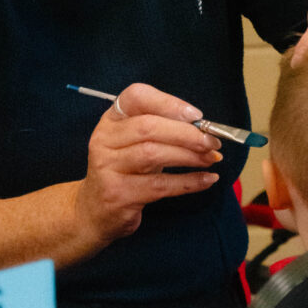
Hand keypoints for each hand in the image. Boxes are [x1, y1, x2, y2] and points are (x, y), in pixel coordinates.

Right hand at [75, 83, 221, 247]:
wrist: (94, 211)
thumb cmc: (125, 170)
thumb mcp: (135, 143)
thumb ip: (161, 129)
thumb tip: (203, 128)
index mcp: (111, 120)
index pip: (135, 97)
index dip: (168, 102)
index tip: (196, 116)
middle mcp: (104, 139)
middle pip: (148, 127)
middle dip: (186, 133)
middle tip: (212, 141)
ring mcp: (108, 168)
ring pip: (153, 154)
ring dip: (189, 156)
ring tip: (211, 158)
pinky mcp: (118, 194)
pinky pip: (160, 185)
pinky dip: (188, 182)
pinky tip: (206, 179)